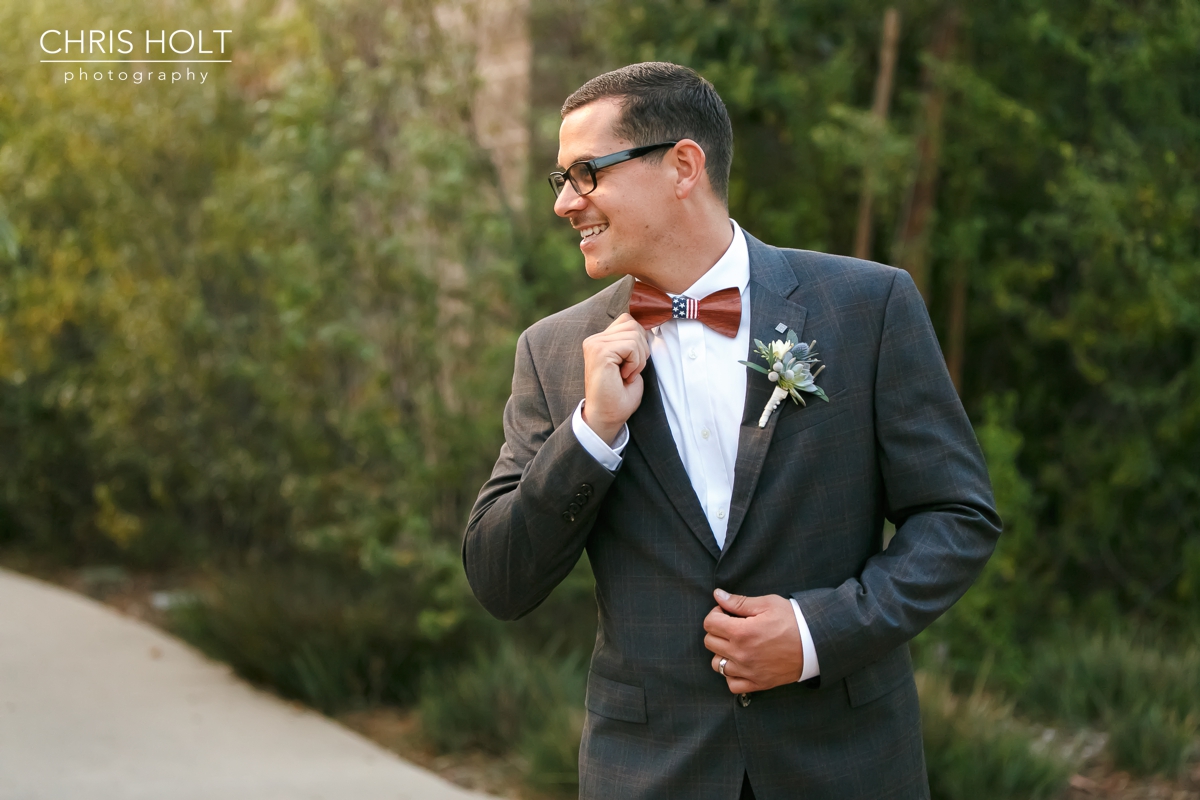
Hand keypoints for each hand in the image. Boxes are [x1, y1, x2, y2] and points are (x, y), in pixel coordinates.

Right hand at [581, 313, 649, 444]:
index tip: (631, 365)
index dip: (639, 341)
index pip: (628, 321)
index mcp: (600, 340)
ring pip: (634, 334)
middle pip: (633, 324)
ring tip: (626, 375)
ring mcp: (595, 344)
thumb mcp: (630, 363)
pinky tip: (624, 376)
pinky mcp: (600, 351)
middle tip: (630, 371)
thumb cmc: (619, 396)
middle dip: (641, 349)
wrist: (607, 416)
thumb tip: (647, 328)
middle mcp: (594, 339)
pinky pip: (631, 346)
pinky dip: (635, 364)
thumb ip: (633, 343)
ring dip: (638, 358)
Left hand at [703, 588, 802, 693]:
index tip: (727, 612)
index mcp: (742, 632)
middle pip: (710, 642)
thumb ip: (739, 601)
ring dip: (722, 653)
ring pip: (717, 664)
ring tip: (736, 645)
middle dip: (717, 631)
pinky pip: (732, 684)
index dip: (716, 613)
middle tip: (732, 626)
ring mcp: (749, 671)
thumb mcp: (767, 604)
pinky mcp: (758, 683)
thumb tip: (717, 595)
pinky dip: (732, 675)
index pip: (709, 623)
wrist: (816, 643)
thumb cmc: (793, 620)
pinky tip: (741, 663)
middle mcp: (741, 654)